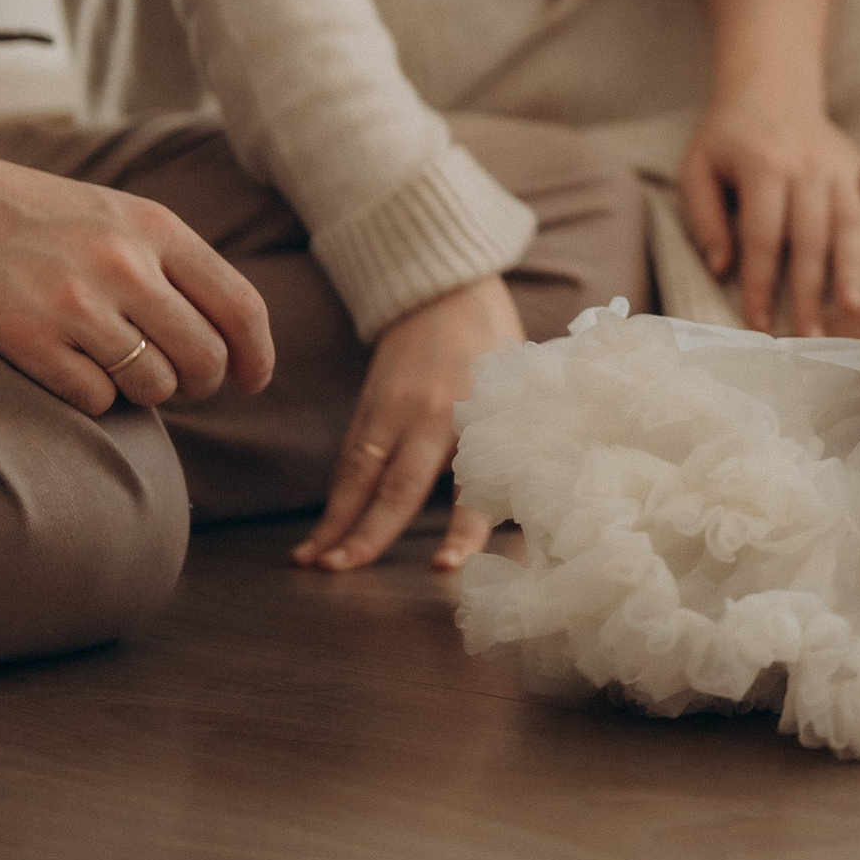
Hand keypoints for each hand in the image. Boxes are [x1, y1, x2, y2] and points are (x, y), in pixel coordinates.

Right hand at [0, 122, 272, 415]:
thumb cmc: (34, 216)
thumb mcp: (116, 215)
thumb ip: (171, 262)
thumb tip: (229, 331)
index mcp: (155, 228)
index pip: (240, 304)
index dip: (259, 355)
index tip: (254, 381)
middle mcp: (123, 263)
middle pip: (206, 358)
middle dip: (201, 384)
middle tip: (179, 384)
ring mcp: (74, 302)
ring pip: (154, 385)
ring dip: (145, 393)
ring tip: (120, 371)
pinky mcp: (26, 337)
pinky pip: (95, 400)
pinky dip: (93, 399)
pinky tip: (74, 372)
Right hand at [295, 273, 523, 576]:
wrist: (445, 286)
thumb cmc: (495, 343)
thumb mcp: (522, 386)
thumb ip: (524, 441)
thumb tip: (550, 505)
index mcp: (479, 415)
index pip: (470, 484)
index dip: (461, 528)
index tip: (446, 566)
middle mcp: (431, 416)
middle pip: (396, 484)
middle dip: (369, 533)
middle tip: (340, 573)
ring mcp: (392, 410)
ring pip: (359, 474)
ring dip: (335, 522)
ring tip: (310, 563)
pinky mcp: (369, 406)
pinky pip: (349, 458)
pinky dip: (334, 498)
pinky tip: (320, 532)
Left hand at [676, 90, 859, 335]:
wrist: (768, 85)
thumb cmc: (727, 137)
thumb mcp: (697, 168)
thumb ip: (705, 217)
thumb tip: (722, 268)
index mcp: (764, 166)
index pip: (763, 236)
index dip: (759, 284)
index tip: (758, 326)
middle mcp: (808, 166)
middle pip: (811, 237)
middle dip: (809, 290)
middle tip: (809, 335)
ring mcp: (840, 164)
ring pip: (850, 222)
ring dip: (851, 267)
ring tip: (853, 309)